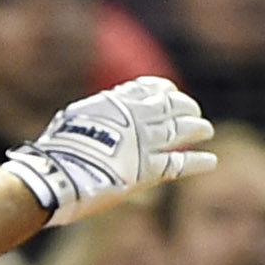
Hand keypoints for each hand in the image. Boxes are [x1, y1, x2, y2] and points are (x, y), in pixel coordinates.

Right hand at [3, 77, 216, 223]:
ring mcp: (143, 144)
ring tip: (206, 130)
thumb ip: (91, 118)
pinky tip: (210, 160)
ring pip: (180, 130)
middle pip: (170, 107)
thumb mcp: (72, 120)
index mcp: (114, 103)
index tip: (170, 91)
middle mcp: (133, 118)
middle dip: (185, 108)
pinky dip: (198, 161)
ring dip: (196, 129)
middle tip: (194, 112)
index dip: (163, 90)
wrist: (54, 176)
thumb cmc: (54, 152)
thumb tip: (93, 121)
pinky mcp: (147, 171)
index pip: (147, 88)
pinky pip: (179, 164)